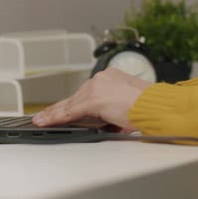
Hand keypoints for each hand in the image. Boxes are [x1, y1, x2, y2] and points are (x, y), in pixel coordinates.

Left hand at [32, 67, 153, 132]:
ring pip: (70, 104)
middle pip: (75, 97)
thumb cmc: (150, 107)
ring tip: (40, 120)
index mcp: (111, 76)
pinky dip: (57, 117)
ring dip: (54, 113)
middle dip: (58, 109)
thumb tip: (107, 122)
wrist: (157, 105)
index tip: (60, 108)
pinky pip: (71, 111)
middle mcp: (101, 78)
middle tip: (43, 116)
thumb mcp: (128, 105)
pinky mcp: (94, 100)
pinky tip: (47, 121)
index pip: (86, 92)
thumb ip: (113, 110)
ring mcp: (96, 88)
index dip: (71, 103)